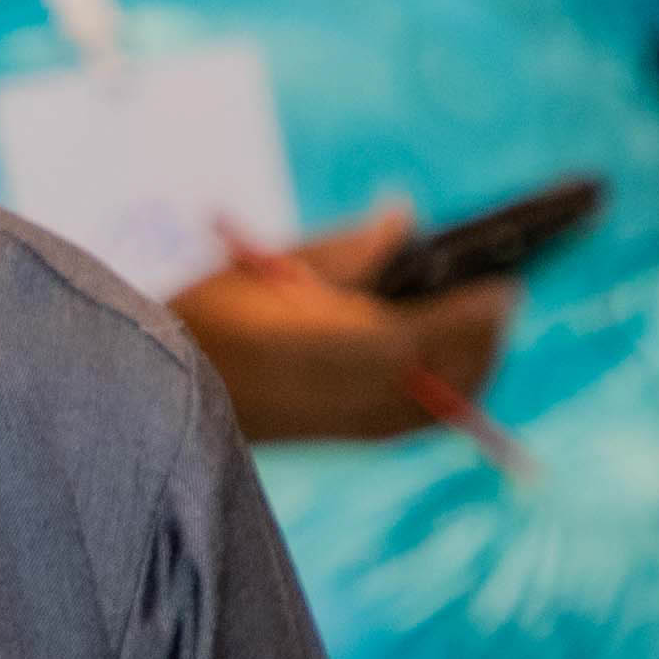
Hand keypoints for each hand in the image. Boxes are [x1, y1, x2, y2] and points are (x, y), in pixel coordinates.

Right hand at [168, 201, 519, 446]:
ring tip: (477, 332)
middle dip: (486, 340)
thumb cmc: (206, 316)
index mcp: (348, 344)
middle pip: (455, 376)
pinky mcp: (337, 439)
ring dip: (469, 370)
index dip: (484, 309)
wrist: (152, 395)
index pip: (445, 330)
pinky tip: (433, 367)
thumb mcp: (274, 266)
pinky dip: (438, 395)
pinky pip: (410, 422)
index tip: (507, 283)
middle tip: (498, 300)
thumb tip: (404, 218)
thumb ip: (350, 248)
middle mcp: (361, 393)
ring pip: (439, 406)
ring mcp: (351, 424)